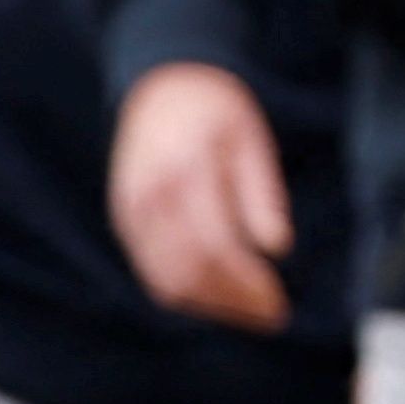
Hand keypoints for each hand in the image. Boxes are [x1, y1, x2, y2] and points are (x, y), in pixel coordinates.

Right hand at [113, 62, 297, 327]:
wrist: (160, 86)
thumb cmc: (216, 112)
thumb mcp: (251, 138)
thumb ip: (261, 193)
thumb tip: (275, 248)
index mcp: (183, 174)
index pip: (215, 249)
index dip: (248, 285)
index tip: (279, 304)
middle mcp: (148, 200)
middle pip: (189, 275)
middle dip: (233, 304)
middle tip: (271, 317)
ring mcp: (130, 214)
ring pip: (167, 283)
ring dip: (211, 306)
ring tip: (251, 311)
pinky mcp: (125, 223)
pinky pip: (152, 274)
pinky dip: (187, 293)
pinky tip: (220, 296)